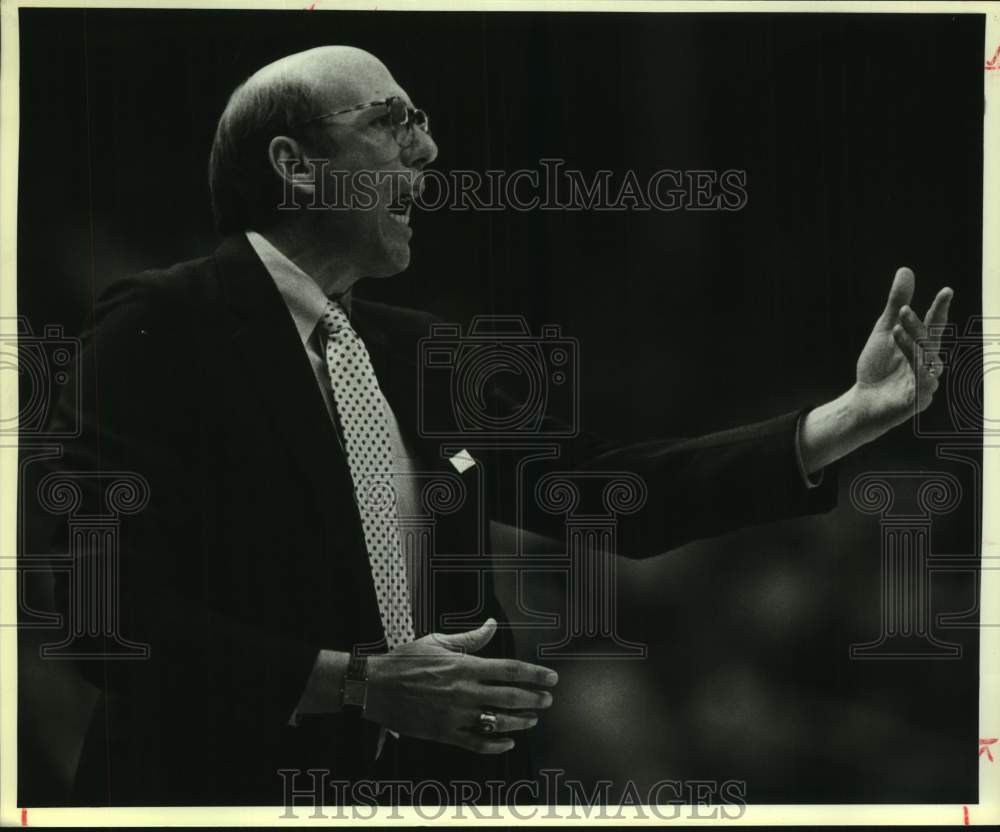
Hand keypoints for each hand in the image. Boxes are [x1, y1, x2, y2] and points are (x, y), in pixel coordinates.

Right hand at [364, 618, 557, 753]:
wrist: (375, 686)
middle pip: (509, 697)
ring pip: (497, 722)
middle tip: (547, 700)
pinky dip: (496, 745)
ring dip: (520, 721)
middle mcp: (463, 692)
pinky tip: (508, 741)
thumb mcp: (438, 641)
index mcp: (464, 666)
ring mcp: (455, 715)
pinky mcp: (444, 733)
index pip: (509, 670)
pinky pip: (477, 743)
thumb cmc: (405, 660)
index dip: (534, 674)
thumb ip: (470, 638)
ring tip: (532, 719)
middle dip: (534, 699)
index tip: (551, 678)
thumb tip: (492, 625)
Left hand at [799, 267, 953, 473]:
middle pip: (929, 342)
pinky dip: (918, 374)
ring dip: (913, 346)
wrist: (863, 401)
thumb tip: (906, 269)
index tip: (946, 290)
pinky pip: (923, 387)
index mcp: (922, 346)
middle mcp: (928, 363)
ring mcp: (925, 383)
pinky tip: (912, 363)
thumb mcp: (884, 331)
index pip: (935, 325)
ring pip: (927, 363)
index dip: (940, 309)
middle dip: (918, 326)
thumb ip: (895, 304)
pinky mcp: (918, 401)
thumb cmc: (877, 367)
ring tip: (896, 330)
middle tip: (902, 310)